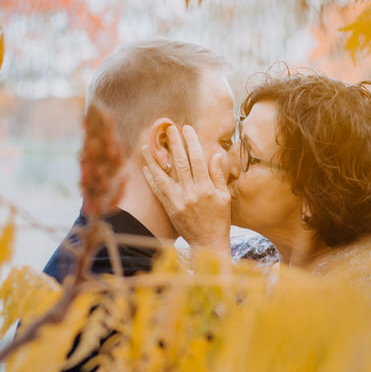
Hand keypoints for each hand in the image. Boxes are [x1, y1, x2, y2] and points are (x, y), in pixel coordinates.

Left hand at [140, 124, 231, 254]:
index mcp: (207, 188)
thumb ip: (218, 176)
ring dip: (154, 159)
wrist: (208, 243)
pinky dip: (151, 178)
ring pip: (164, 175)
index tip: (187, 129)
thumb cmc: (220, 220)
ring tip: (147, 145)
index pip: (197, 159)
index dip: (191, 142)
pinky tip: (145, 167)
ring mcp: (178, 201)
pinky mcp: (170, 208)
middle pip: (180, 163)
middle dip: (174, 143)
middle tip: (169, 128)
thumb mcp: (225, 198)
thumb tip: (215, 155)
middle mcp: (191, 193)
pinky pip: (158, 190)